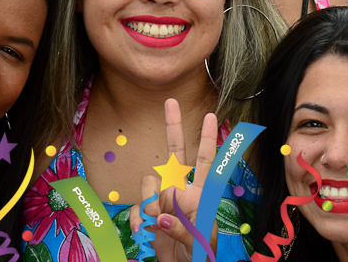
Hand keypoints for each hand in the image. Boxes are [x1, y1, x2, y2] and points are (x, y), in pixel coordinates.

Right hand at [130, 98, 217, 261]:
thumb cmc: (202, 255)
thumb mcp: (200, 244)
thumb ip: (182, 229)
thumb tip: (162, 214)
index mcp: (201, 195)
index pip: (206, 162)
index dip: (208, 140)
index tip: (210, 116)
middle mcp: (181, 192)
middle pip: (176, 153)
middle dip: (173, 127)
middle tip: (171, 102)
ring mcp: (164, 201)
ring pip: (149, 181)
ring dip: (150, 199)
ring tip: (159, 224)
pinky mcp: (149, 214)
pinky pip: (137, 206)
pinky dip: (137, 218)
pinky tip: (143, 231)